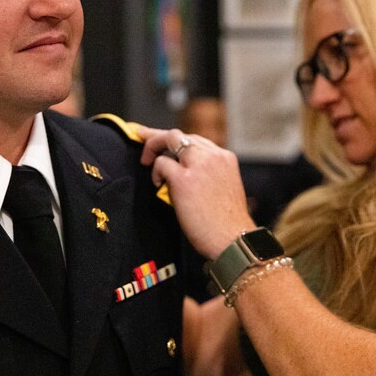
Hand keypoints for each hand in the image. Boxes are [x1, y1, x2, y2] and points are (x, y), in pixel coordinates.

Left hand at [138, 126, 255, 259]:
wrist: (233, 240)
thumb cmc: (225, 223)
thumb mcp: (223, 187)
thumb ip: (207, 173)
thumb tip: (181, 169)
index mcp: (224, 158)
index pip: (195, 140)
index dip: (176, 140)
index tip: (161, 138)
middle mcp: (213, 156)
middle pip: (180, 135)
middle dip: (158, 137)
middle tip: (142, 139)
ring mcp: (199, 165)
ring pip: (170, 139)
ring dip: (153, 147)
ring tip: (146, 161)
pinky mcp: (184, 179)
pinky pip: (162, 163)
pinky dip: (156, 171)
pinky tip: (158, 184)